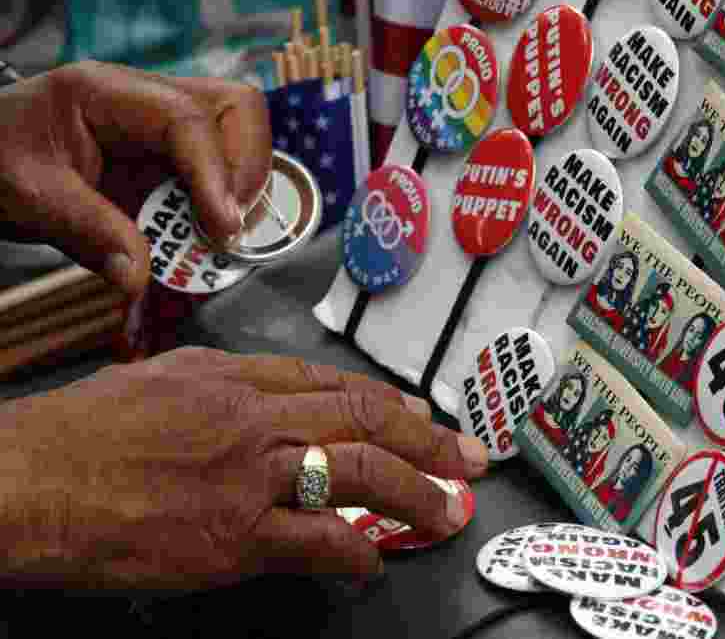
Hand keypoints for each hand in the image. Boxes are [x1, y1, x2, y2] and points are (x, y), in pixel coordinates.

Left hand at [0, 61, 272, 297]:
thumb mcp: (28, 196)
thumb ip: (87, 232)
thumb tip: (138, 278)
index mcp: (107, 92)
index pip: (187, 119)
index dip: (217, 174)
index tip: (224, 228)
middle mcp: (149, 98)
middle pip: (236, 107)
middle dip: (246, 168)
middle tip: (230, 225)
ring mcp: (165, 124)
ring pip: (239, 134)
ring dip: (243, 187)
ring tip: (220, 236)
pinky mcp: (171, 155)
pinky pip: (219, 170)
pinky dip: (224, 204)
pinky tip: (205, 237)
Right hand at [0, 347, 487, 590]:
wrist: (28, 480)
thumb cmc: (81, 433)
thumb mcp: (159, 381)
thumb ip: (221, 384)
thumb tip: (265, 396)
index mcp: (234, 378)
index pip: (334, 384)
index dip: (388, 403)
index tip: (421, 417)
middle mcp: (254, 418)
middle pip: (363, 419)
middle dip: (427, 441)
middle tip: (467, 458)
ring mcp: (249, 476)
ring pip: (357, 471)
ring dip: (414, 493)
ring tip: (449, 509)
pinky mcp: (233, 537)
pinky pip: (315, 541)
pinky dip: (355, 552)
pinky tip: (374, 561)